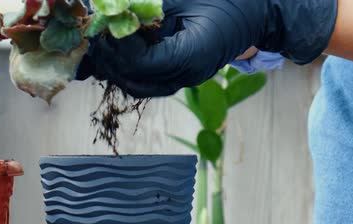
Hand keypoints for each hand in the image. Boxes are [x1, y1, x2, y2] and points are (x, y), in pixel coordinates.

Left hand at [78, 0, 336, 97]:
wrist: (259, 12)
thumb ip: (149, 5)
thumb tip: (111, 5)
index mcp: (192, 55)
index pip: (143, 64)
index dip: (120, 48)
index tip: (105, 26)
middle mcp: (187, 75)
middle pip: (135, 81)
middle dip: (110, 59)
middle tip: (93, 34)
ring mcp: (183, 79)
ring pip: (137, 86)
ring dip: (115, 67)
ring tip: (100, 42)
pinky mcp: (179, 75)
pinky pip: (146, 80)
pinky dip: (126, 68)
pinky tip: (115, 50)